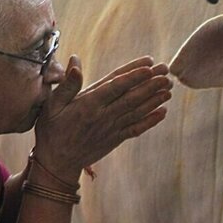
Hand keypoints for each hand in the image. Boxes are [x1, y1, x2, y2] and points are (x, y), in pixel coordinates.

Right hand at [33, 55, 171, 180]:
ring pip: (137, 111)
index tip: (149, 65)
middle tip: (167, 71)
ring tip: (169, 87)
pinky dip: (151, 121)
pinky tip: (163, 112)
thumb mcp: (52, 105)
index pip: (115, 86)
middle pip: (131, 97)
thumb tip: (75, 59)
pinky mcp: (116, 139)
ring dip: (155, 99)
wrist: (57, 163)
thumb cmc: (52, 129)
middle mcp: (103, 116)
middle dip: (151, 83)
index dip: (133, 75)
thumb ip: (67, 84)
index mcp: (88, 104)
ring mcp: (112, 128)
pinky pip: (136, 129)